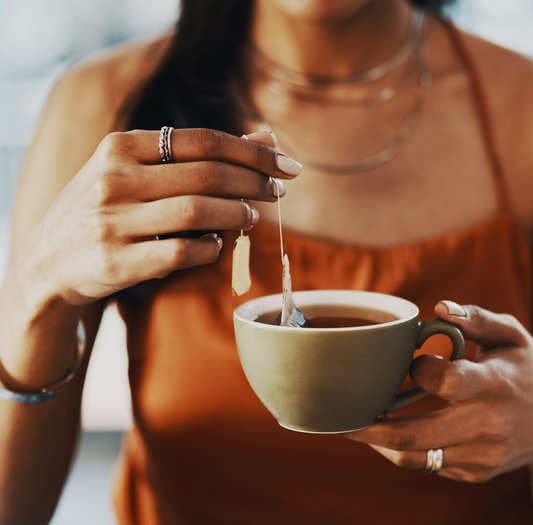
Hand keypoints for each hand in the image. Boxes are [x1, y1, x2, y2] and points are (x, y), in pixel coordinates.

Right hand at [14, 128, 300, 305]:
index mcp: (120, 147)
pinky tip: (220, 244)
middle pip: (207, 174)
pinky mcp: (117, 263)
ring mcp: (112, 222)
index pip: (203, 140)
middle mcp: (113, 179)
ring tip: (253, 217)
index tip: (287, 164)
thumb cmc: (108, 209)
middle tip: (280, 191)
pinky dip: (213, 248)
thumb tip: (266, 136)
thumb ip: (197, 155)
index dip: (253, 152)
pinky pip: (184, 252)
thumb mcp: (138, 171)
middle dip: (255, 182)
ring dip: (238, 214)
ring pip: (199, 212)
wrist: (48, 262)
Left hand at [346, 301, 532, 483]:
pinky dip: (404, 449)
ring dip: (379, 443)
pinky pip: (429, 465)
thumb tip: (438, 308)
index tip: (414, 361)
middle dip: (369, 428)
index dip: (420, 370)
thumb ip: (476, 318)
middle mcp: (489, 426)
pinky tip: (389, 433)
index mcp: (496, 385)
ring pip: (416, 457)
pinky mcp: (477, 473)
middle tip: (339, 417)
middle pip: (416, 434)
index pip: (444, 382)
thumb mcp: (512, 334)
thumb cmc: (529, 367)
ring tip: (354, 425)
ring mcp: (483, 455)